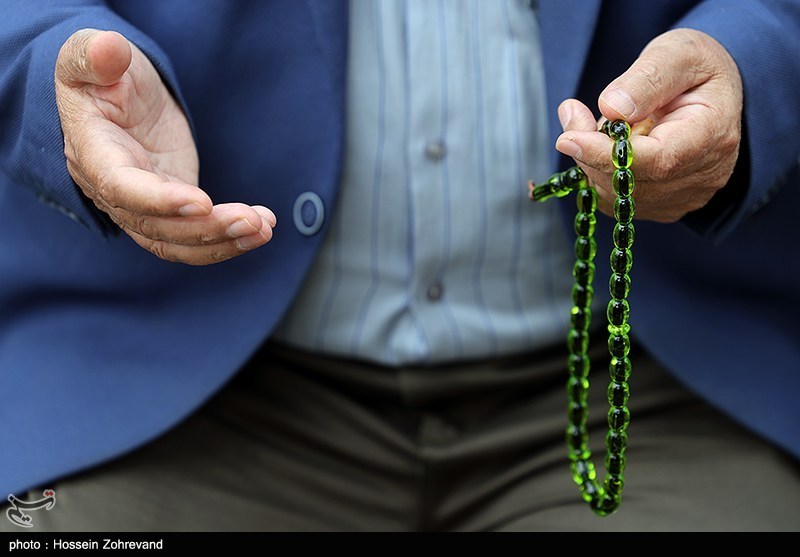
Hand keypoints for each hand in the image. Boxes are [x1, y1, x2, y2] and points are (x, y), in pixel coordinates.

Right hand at [55, 29, 275, 264]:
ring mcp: (143, 206)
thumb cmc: (101, 74)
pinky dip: (228, 240)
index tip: (203, 203)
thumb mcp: (89, 55)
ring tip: (263, 229)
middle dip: (206, 230)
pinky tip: (261, 228)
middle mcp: (113, 191)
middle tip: (251, 221)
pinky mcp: (172, 208)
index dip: (160, 201)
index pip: (122, 188)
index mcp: (92, 153)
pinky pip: (195, 236)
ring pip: (178, 242)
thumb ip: (94, 55)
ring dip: (223, 242)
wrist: (115, 95)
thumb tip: (108, 49)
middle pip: (157, 227)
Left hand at [555, 29, 742, 222]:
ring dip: (593, 160)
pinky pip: (617, 200)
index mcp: (713, 134)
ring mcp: (685, 196)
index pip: (657, 160)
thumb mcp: (678, 52)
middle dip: (590, 151)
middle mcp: (705, 175)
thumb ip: (647, 78)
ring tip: (603, 122)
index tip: (568, 138)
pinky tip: (609, 144)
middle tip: (573, 114)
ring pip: (617, 194)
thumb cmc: (697, 68)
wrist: (712, 94)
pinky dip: (600, 173)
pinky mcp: (665, 206)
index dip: (606, 154)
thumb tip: (612, 108)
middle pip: (631, 181)